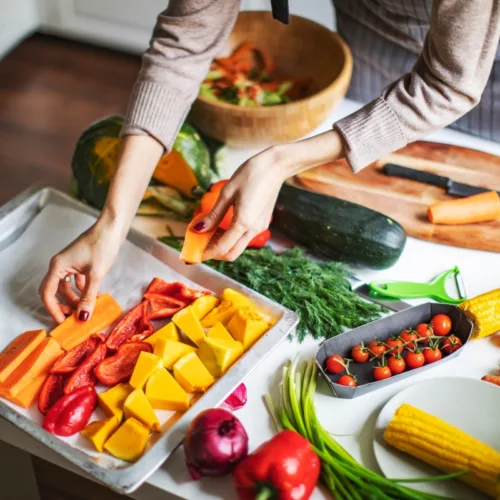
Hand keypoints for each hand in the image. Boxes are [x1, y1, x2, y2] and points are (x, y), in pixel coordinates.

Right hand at [39, 134, 163, 323]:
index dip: (53, 310)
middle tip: (76, 318)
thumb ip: (88, 296)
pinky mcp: (80, 263)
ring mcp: (70, 263)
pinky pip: (77, 281)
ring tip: (88, 309)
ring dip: (76, 299)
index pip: (47, 293)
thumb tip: (83, 317)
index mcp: (58, 266)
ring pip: (68, 288)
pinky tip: (95, 297)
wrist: (112, 227)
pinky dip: (84, 290)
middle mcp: (60, 265)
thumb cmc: (102, 246)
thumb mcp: (96, 274)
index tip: (63, 322)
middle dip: (64, 306)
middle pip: (56, 291)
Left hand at [196, 130, 344, 261]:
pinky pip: (244, 238)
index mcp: (243, 222)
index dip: (206, 253)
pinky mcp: (262, 223)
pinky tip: (221, 228)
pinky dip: (230, 238)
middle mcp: (253, 230)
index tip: (192, 255)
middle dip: (214, 254)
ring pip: (238, 247)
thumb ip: (214, 215)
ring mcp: (260, 227)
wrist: (276, 166)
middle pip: (231, 253)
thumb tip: (198, 229)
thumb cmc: (250, 174)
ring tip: (206, 235)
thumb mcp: (227, 193)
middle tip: (198, 247)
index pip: (222, 247)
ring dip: (222, 246)